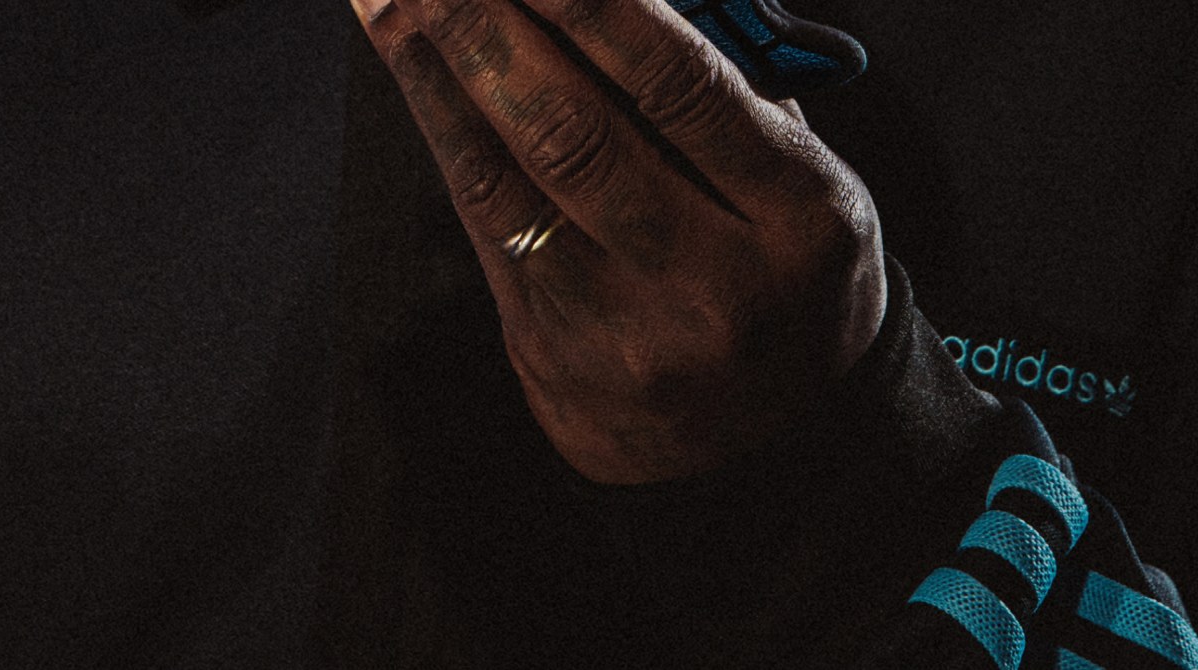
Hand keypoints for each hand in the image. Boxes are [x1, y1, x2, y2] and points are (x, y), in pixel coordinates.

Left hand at [350, 0, 885, 483]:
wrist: (770, 447)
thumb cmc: (785, 276)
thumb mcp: (801, 181)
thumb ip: (721, 91)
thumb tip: (606, 0)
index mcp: (801, 219)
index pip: (681, 90)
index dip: (594, 8)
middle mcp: (715, 284)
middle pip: (577, 136)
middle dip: (489, 33)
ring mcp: (628, 334)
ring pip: (509, 187)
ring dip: (438, 80)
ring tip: (395, 2)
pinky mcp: (556, 360)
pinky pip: (486, 230)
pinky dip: (446, 141)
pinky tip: (418, 78)